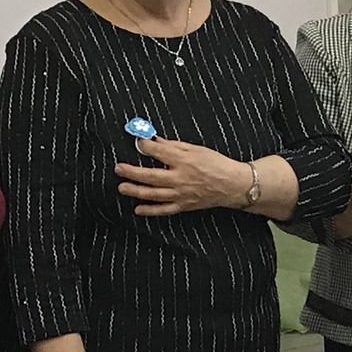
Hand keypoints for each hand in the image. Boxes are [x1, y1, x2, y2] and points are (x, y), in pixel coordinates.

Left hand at [117, 137, 254, 216]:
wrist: (233, 184)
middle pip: (150, 175)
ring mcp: (181, 194)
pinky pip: (164, 210)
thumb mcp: (196, 149)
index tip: (137, 143)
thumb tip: (155, 140)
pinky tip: (138, 209)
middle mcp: (180, 178)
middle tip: (118, 168)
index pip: (158, 152)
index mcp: (183, 161)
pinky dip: (150, 210)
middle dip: (132, 172)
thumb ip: (174, 145)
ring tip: (122, 187)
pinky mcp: (184, 205)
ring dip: (135, 191)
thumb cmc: (217, 164)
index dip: (145, 146)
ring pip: (153, 194)